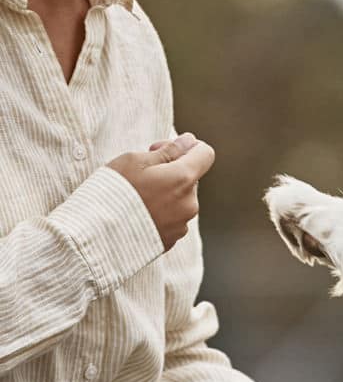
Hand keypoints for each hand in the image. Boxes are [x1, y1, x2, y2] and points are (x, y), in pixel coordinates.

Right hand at [108, 131, 215, 250]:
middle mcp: (189, 204)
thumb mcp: (135, 160)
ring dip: (165, 193)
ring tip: (136, 196)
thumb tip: (189, 142)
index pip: (205, 154)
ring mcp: (182, 225)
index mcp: (183, 179)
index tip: (163, 149)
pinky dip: (160, 212)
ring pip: (180, 199)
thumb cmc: (114, 191)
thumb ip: (168, 150)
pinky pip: (171, 219)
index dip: (187, 147)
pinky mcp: (172, 240)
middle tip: (141, 172)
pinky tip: (137, 213)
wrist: (97, 234)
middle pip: (190, 178)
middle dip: (171, 170)